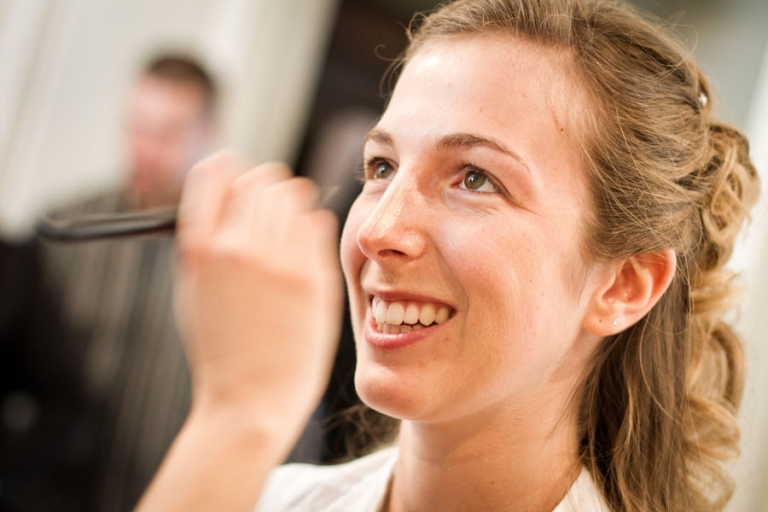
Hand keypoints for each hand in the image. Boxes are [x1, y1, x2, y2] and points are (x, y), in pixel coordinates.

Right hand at [174, 151, 342, 447]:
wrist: (252, 401)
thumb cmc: (221, 350)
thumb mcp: (193, 291)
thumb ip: (207, 240)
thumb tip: (228, 192)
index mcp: (199, 249)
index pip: (215, 172)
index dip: (229, 173)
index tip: (237, 182)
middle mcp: (237, 247)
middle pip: (261, 177)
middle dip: (265, 188)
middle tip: (268, 210)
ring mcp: (279, 261)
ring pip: (295, 193)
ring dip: (291, 204)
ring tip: (286, 231)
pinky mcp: (314, 276)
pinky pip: (319, 222)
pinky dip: (311, 229)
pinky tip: (303, 252)